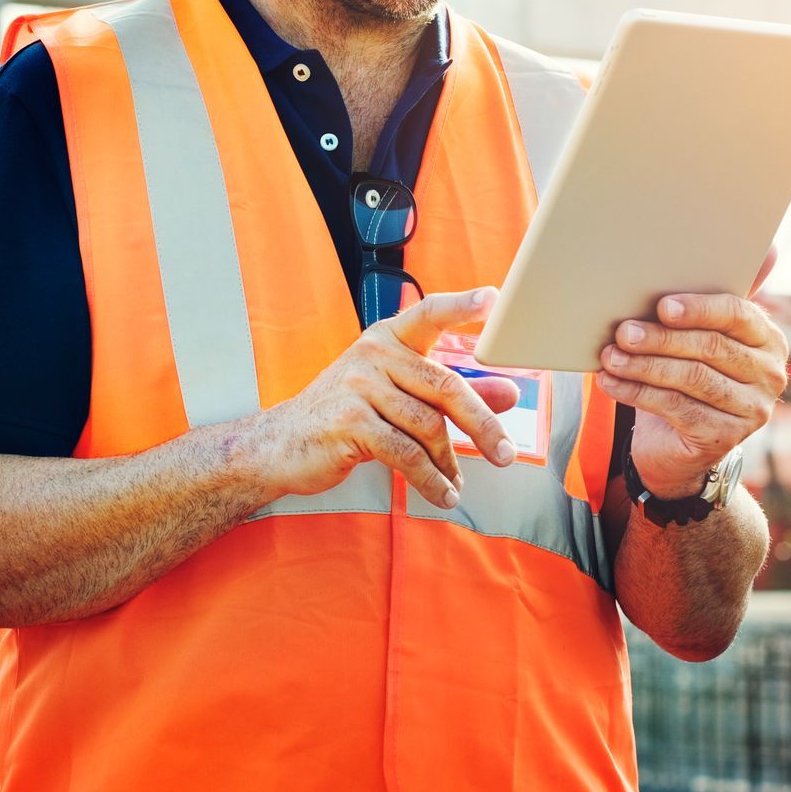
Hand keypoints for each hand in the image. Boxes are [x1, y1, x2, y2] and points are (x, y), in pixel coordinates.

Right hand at [243, 288, 522, 509]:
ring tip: (456, 483)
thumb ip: (451, 394)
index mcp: (386, 338)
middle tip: (507, 453)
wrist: (280, 444)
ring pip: (427, 426)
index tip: (493, 298)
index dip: (461, 305)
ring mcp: (358, 386)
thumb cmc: (344, 416)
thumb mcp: (398, 398)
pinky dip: (430, 479)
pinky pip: (405, 453)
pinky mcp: (349, 421)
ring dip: (449, 462)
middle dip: (481, 424)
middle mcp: (372, 354)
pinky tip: (441, 493)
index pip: (429, 313)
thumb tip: (509, 393)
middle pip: (444, 386)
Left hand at [596, 247, 789, 497]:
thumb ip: (711, 299)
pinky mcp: (725, 438)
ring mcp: (753, 410)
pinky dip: (637, 393)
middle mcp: (770, 374)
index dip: (699, 309)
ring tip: (609, 356)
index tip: (661, 306)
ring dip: (644, 366)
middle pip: (711, 348)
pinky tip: (610, 382)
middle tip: (622, 331)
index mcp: (767, 338)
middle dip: (661, 338)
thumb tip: (764, 247)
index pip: (738, 315)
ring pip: (692, 379)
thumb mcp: (699, 335)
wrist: (680, 439)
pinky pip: (676, 408)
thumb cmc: (687, 371)